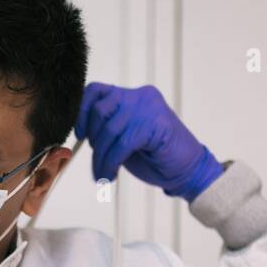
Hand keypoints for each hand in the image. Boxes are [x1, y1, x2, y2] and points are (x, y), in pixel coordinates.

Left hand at [73, 83, 222, 201]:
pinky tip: (110, 176)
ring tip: (103, 174)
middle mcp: (140, 96)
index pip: (96, 90)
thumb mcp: (124, 138)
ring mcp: (149, 108)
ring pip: (110, 130)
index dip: (81, 111)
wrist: (187, 171)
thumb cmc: (154, 157)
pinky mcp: (155, 124)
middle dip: (94, 141)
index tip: (79, 134)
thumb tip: (78, 133)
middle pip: (100, 110)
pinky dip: (111, 163)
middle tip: (98, 163)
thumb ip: (106, 129)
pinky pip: (122, 144)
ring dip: (101, 158)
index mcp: (131, 95)